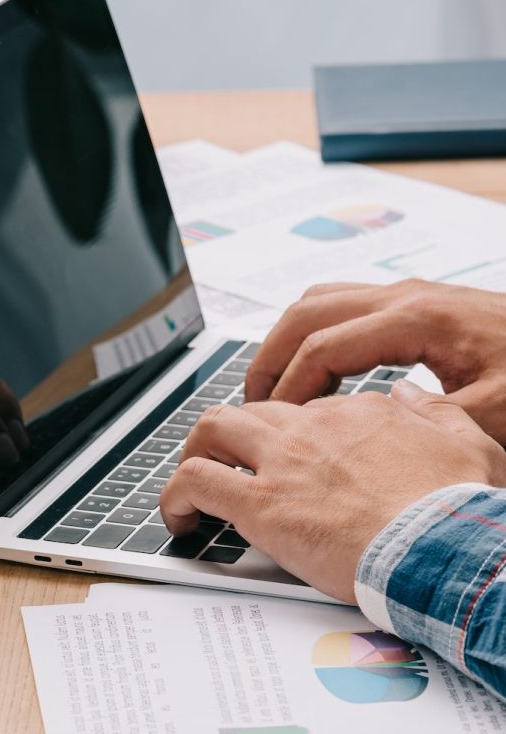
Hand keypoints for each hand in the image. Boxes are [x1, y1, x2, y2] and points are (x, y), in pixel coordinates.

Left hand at [158, 382, 505, 601]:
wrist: (445, 550)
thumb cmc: (459, 510)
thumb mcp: (470, 442)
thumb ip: (433, 411)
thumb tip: (409, 393)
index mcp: (358, 414)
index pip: (304, 410)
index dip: (289, 435)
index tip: (287, 460)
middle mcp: (313, 429)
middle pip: (250, 411)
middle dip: (231, 434)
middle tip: (225, 462)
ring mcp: (282, 464)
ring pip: (212, 430)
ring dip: (195, 452)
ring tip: (193, 481)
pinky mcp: (261, 505)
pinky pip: (195, 483)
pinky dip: (175, 496)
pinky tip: (180, 517)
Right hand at [246, 279, 505, 442]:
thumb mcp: (496, 415)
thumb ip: (427, 424)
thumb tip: (368, 436)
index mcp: (417, 318)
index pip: (323, 347)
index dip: (289, 388)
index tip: (275, 426)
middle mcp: (405, 297)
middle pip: (306, 312)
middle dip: (270, 356)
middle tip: (251, 402)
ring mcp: (409, 297)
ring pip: (320, 302)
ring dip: (288, 342)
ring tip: (275, 388)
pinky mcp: (416, 307)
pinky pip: (343, 309)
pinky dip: (315, 338)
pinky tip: (322, 376)